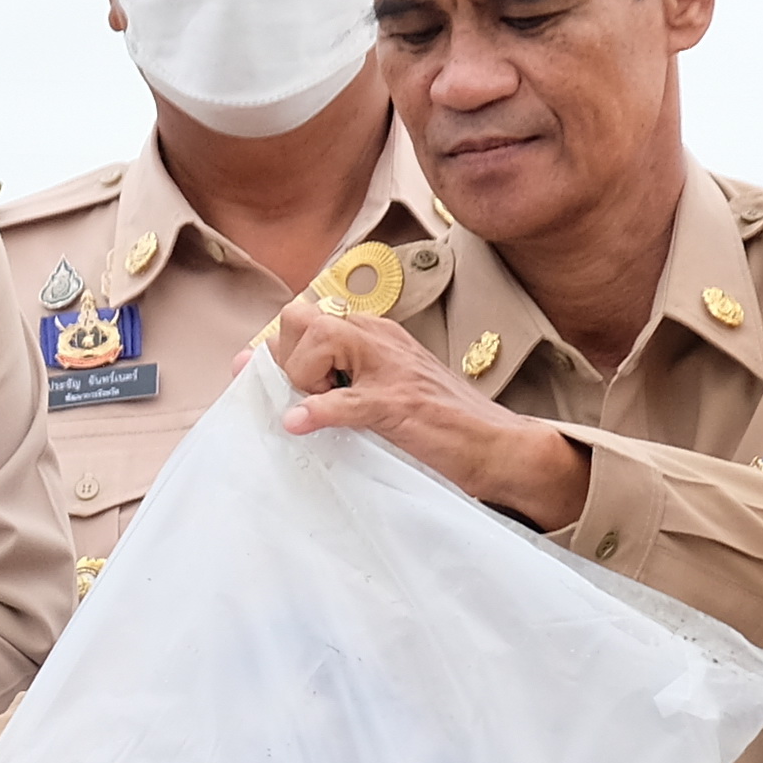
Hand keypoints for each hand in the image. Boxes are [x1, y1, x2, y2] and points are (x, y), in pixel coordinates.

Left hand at [264, 301, 597, 526]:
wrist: (497, 446)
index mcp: (373, 333)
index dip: (276, 349)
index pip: (303, 317)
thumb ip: (335, 382)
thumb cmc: (438, 425)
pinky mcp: (399, 404)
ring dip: (302, 376)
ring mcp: (390, 369)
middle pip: (300, 317)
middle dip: (286, 356)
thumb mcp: (381, 391)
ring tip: (314, 407)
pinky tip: (299, 424)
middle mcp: (379, 339)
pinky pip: (345, 399)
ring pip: (320, 341)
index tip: (265, 379)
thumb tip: (274, 388)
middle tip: (303, 395)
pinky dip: (316, 410)